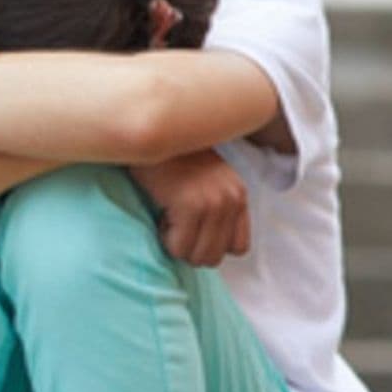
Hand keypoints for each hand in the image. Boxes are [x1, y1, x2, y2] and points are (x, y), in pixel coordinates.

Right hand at [130, 150, 249, 266]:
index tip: (192, 230)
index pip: (238, 247)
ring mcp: (213, 203)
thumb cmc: (171, 158)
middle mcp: (231, 199)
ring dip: (177, 245)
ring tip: (168, 221)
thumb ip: (216, 207)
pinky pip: (178, 246)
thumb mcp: (207, 181)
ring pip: (197, 256)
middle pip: (215, 256)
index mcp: (238, 195)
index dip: (210, 244)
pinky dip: (165, 240)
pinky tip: (160, 217)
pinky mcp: (190, 205)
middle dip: (190, 249)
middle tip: (175, 227)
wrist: (153, 134)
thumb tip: (207, 244)